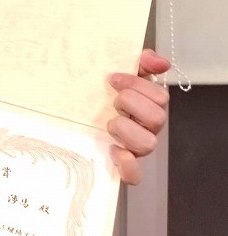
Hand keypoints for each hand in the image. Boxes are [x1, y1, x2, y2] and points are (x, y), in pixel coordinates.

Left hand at [107, 48, 170, 184]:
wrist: (74, 124)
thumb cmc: (102, 98)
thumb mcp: (121, 75)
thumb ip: (141, 63)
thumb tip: (160, 61)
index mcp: (147, 106)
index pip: (160, 96)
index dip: (137, 84)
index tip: (112, 78)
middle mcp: (146, 128)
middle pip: (157, 118)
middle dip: (131, 104)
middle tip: (113, 101)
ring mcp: (136, 149)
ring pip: (148, 143)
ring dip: (126, 129)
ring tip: (109, 123)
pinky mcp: (123, 167)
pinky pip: (134, 174)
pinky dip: (126, 164)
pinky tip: (113, 150)